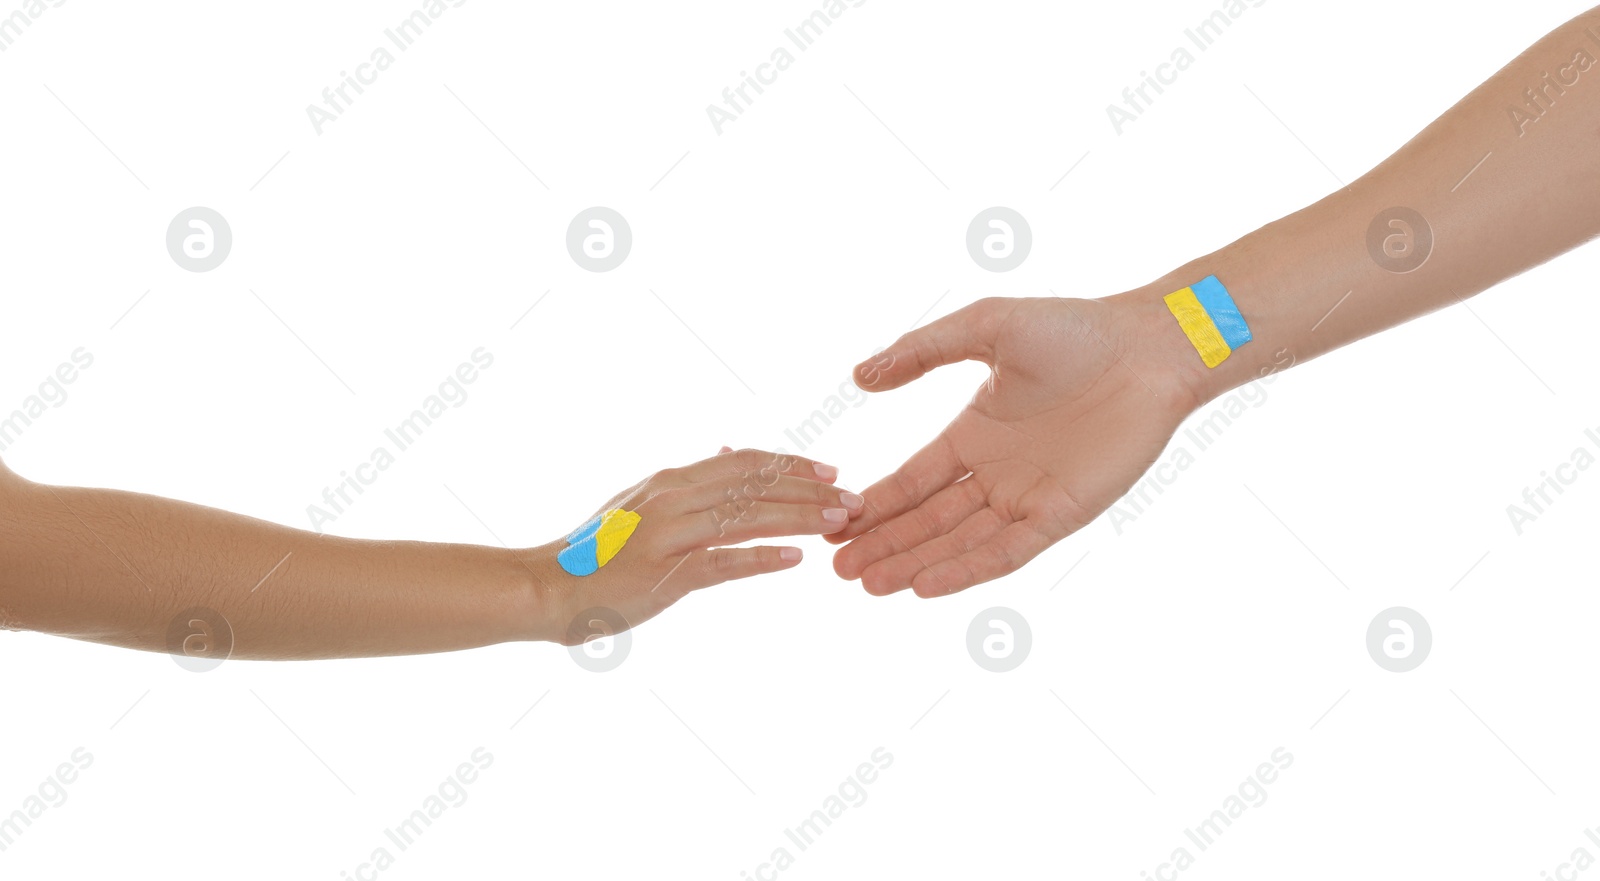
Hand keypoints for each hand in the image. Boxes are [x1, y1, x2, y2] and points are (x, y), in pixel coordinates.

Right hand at [539, 447, 861, 642]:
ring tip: (838, 522)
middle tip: (854, 498)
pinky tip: (795, 560)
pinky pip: (722, 561)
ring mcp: (669, 534)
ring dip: (799, 518)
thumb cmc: (597, 552)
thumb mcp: (641, 502)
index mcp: (672, 480)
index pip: (745, 462)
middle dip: (810, 490)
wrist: (547, 586)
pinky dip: (762, 558)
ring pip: (747, 516)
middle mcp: (673, 497)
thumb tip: (727, 451)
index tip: (830, 471)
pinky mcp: (664, 573)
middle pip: (755, 484)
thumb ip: (688, 482)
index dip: (791, 465)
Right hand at [827, 294, 1203, 596]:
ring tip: (867, 585)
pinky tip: (924, 585)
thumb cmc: (1075, 329)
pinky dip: (966, 569)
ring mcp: (1028, 497)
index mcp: (974, 435)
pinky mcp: (1062, 514)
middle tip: (836, 570)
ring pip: (959, 542)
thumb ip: (922, 351)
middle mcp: (996, 474)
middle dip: (883, 545)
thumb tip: (859, 377)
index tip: (833, 523)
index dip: (875, 505)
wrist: (1149, 347)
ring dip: (913, 564)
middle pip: (928, 521)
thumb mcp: (986, 328)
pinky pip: (1006, 550)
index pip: (913, 482)